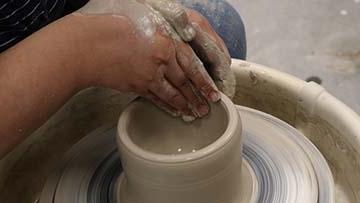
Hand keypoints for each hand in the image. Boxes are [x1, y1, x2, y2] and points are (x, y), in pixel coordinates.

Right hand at [75, 0, 219, 117]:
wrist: (84, 45)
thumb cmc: (108, 23)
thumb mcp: (140, 13)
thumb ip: (160, 23)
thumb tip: (173, 30)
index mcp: (166, 40)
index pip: (192, 63)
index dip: (204, 79)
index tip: (213, 90)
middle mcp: (161, 60)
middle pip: (185, 81)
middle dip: (199, 96)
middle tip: (209, 107)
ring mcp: (148, 75)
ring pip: (173, 93)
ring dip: (185, 105)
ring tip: (195, 114)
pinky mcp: (135, 86)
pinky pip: (155, 98)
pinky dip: (166, 106)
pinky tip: (174, 111)